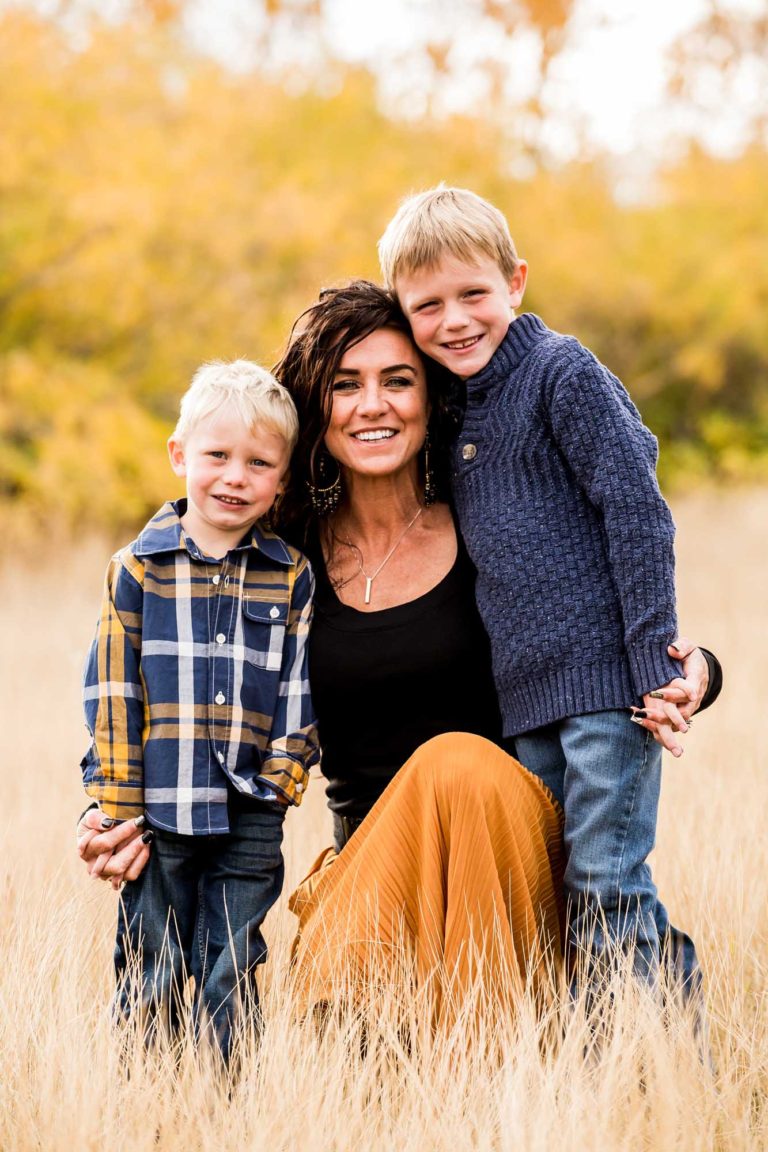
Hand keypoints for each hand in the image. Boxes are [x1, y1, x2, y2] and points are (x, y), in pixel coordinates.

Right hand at [77, 809, 151, 889]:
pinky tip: (146, 845)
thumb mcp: (91, 817)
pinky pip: (131, 874)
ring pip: (122, 870)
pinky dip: (141, 859)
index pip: (103, 844)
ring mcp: (106, 874)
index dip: (121, 833)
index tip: (136, 821)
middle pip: (114, 862)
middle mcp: (93, 867)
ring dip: (137, 852)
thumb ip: (95, 818)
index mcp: (85, 851)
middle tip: (145, 831)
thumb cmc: (96, 823)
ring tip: (147, 837)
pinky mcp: (119, 878)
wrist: (102, 831)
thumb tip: (107, 824)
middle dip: (132, 846)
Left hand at [629, 637, 709, 757]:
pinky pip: (670, 725)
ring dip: (660, 724)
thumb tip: (672, 650)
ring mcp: (687, 708)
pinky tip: (639, 720)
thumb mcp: (688, 647)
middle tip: (646, 711)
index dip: (676, 694)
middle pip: (683, 711)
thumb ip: (681, 647)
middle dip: (665, 713)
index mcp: (697, 681)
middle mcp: (694, 699)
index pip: (689, 691)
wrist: (696, 670)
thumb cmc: (690, 656)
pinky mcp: (679, 714)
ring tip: (641, 718)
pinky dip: (656, 726)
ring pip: (677, 723)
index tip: (658, 693)